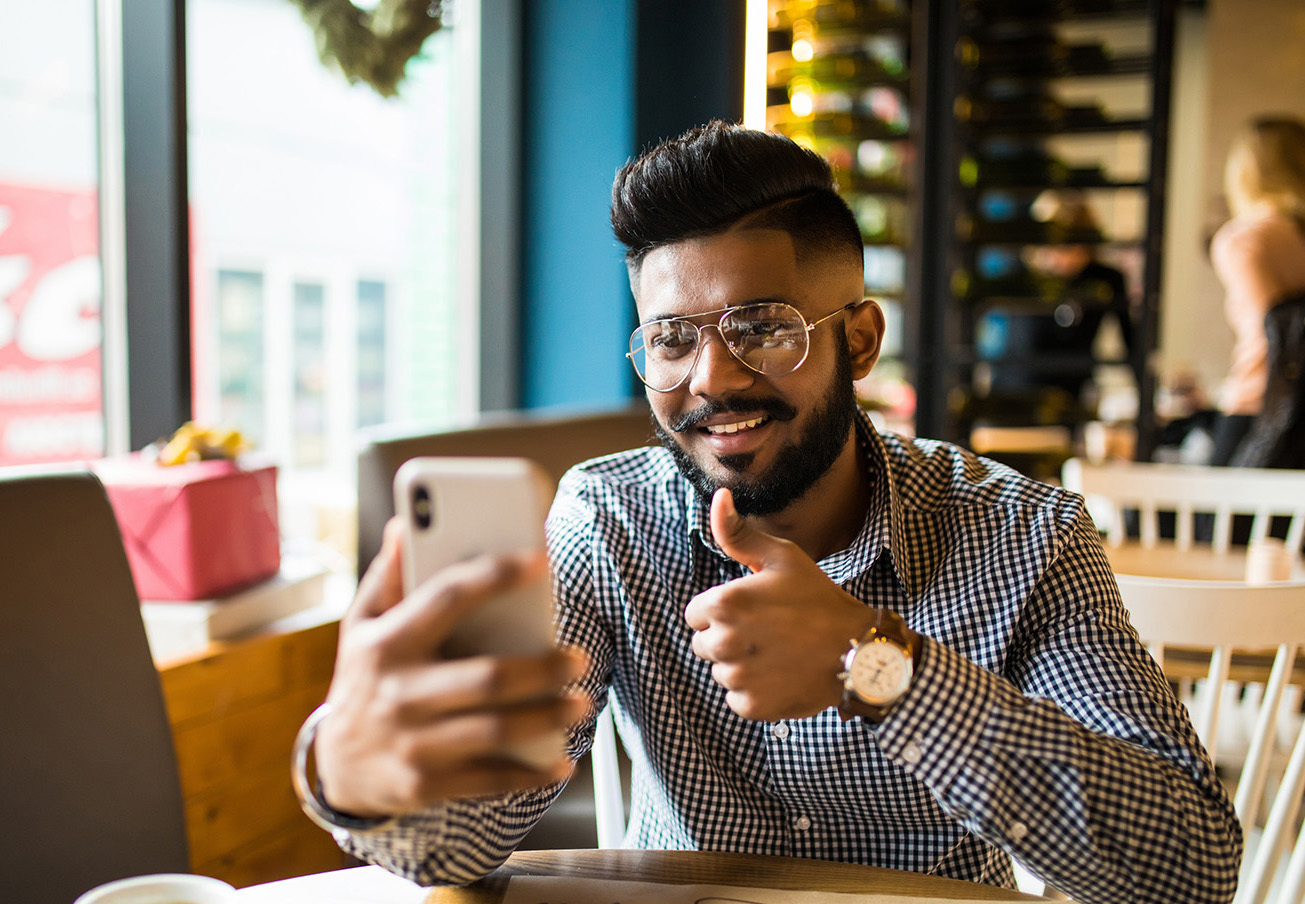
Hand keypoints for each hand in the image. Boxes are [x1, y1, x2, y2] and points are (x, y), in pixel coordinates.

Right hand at [315, 519, 589, 818]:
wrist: (335, 767)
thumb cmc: (365, 677)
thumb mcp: (361, 624)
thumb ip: (389, 575)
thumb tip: (405, 522)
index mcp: (387, 642)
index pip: (447, 597)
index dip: (496, 575)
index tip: (540, 560)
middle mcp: (399, 692)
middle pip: (487, 678)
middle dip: (542, 669)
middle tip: (579, 658)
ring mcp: (413, 743)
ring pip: (496, 730)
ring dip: (548, 717)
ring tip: (581, 702)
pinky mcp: (426, 785)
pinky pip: (490, 779)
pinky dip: (532, 772)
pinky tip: (561, 761)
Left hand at [684, 488, 874, 720]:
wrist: (857, 650)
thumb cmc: (818, 599)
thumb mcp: (781, 557)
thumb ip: (738, 532)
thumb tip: (718, 497)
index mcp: (723, 604)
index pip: (695, 614)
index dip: (722, 611)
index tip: (753, 610)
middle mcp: (723, 643)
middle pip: (705, 644)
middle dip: (729, 638)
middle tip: (768, 632)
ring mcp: (737, 678)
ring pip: (721, 672)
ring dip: (742, 665)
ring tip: (778, 653)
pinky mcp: (751, 706)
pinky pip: (737, 698)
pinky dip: (755, 691)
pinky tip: (782, 676)